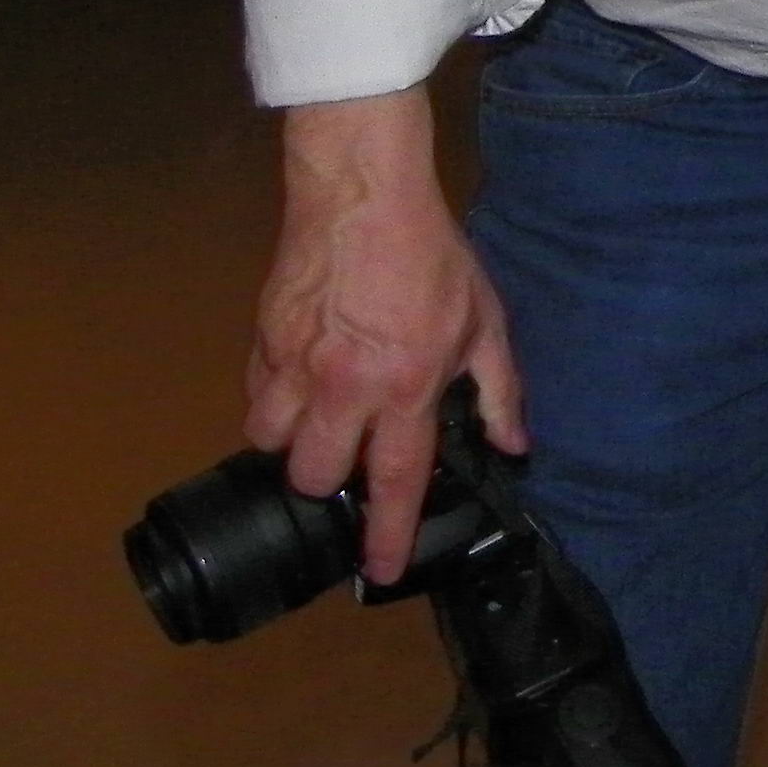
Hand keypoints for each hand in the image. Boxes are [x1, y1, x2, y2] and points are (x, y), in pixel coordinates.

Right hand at [246, 86, 520, 580]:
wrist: (362, 195)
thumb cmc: (431, 257)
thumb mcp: (485, 322)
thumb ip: (500, 391)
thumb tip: (513, 445)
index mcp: (404, 387)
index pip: (395, 481)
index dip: (388, 535)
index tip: (380, 571)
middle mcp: (343, 387)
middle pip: (313, 476)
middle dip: (328, 484)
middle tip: (349, 462)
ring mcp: (294, 364)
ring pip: (268, 443)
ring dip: (292, 445)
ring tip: (319, 425)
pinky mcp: (262, 339)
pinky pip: (254, 396)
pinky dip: (272, 402)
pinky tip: (298, 385)